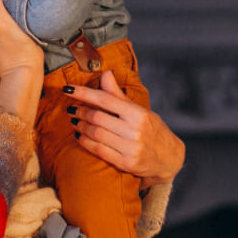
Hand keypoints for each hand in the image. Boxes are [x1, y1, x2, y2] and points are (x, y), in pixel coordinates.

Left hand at [67, 70, 183, 187]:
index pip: (105, 99)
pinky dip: (85, 141)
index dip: (84, 93)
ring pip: (95, 134)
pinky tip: (79, 135)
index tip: (68, 89)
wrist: (169, 158)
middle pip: (98, 117)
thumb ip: (119, 95)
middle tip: (71, 107)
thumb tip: (105, 73)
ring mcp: (130, 148)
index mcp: (139, 114)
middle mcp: (135, 130)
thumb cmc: (153, 130)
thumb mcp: (140, 111)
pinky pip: (98, 150)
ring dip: (80, 125)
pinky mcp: (126, 163)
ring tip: (74, 120)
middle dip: (80, 111)